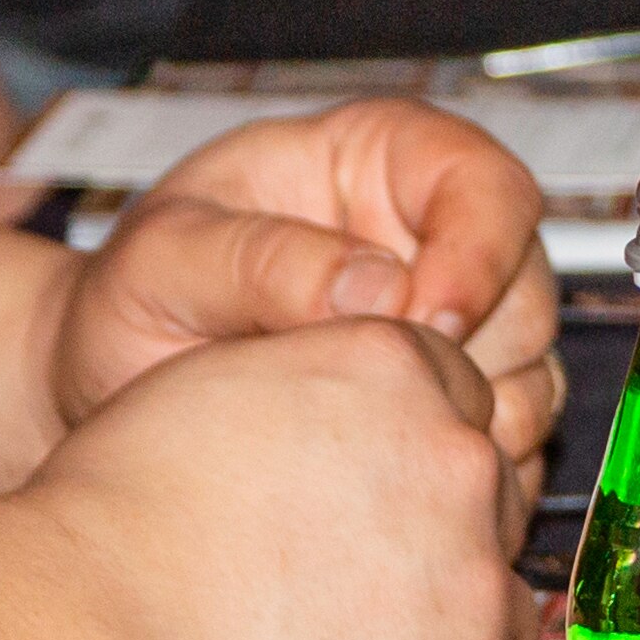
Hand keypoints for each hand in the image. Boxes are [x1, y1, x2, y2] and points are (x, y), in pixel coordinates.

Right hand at [23, 323, 532, 639]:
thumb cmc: (109, 527)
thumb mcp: (213, 391)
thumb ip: (314, 392)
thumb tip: (350, 428)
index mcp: (393, 371)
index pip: (453, 394)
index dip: (402, 453)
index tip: (364, 496)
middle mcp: (459, 466)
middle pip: (483, 504)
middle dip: (429, 543)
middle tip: (337, 591)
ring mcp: (476, 591)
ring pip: (494, 614)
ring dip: (439, 639)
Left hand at [51, 102, 561, 468]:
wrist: (109, 392)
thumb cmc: (131, 300)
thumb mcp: (164, 259)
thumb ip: (262, 260)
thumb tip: (381, 288)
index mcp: (380, 163)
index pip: (487, 185)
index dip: (481, 251)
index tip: (433, 319)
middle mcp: (433, 240)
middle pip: (527, 283)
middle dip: (474, 348)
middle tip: (384, 395)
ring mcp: (454, 328)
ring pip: (529, 368)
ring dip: (471, 414)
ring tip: (366, 440)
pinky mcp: (454, 406)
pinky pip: (508, 439)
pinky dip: (464, 467)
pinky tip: (386, 476)